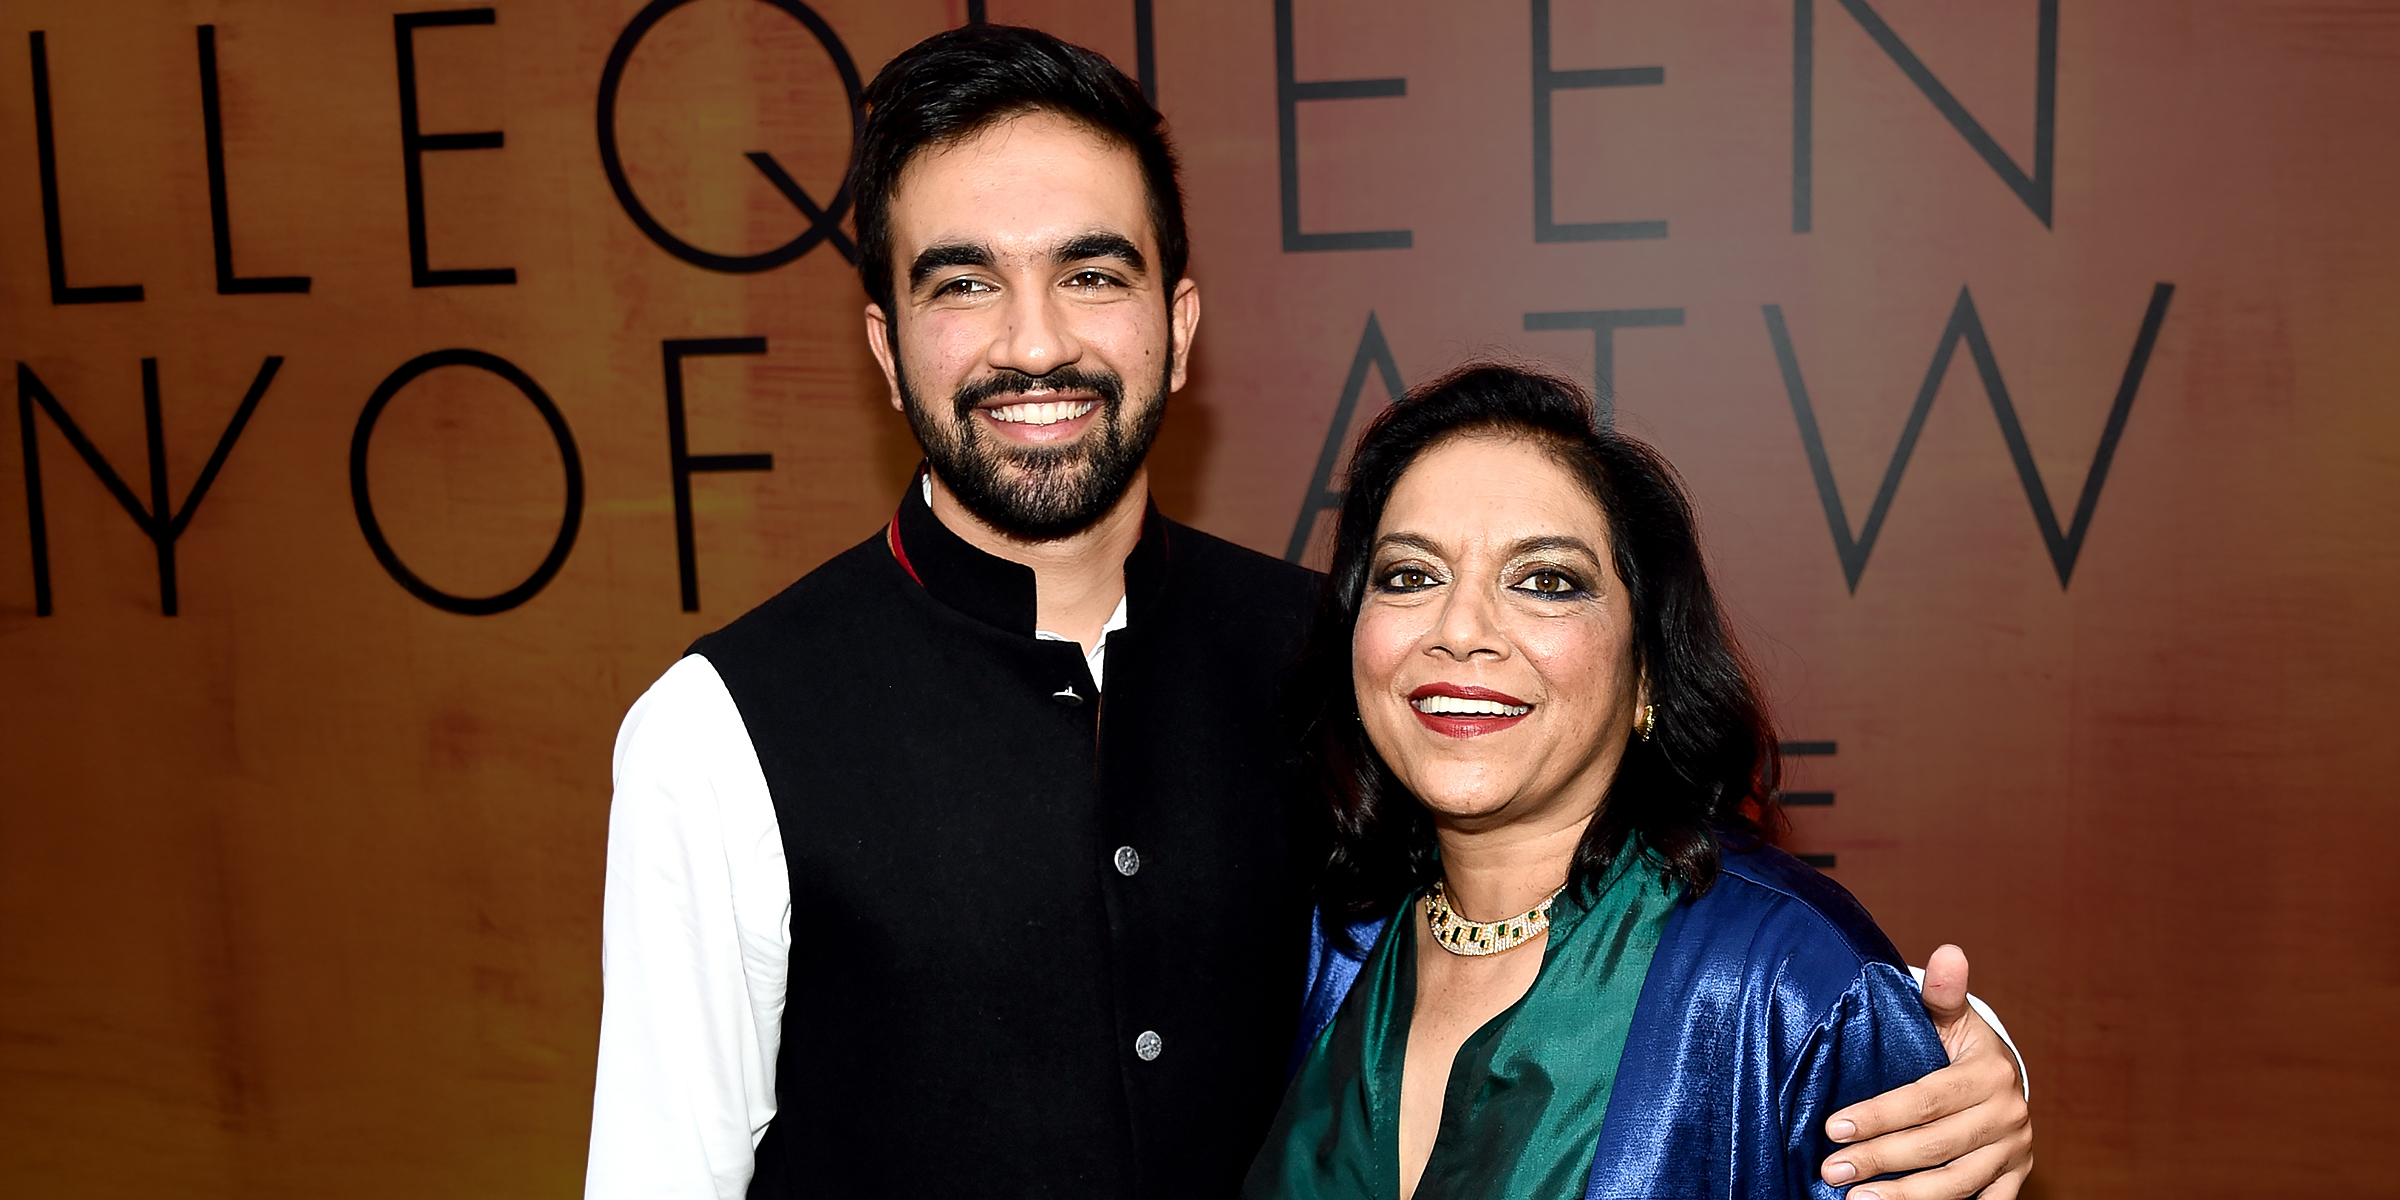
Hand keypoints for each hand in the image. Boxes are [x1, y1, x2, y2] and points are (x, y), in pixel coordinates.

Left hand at [1821, 945, 2032, 1198]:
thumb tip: (1948, 951)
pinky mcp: (2014, 1179)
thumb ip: (1944, 992)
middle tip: (1831, 1170)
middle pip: (1936, 1145)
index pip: (1926, 1100)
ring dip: (1904, 1196)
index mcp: (1990, 1073)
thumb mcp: (1951, 1016)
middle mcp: (2008, 1116)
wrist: (2002, 1079)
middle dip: (1880, 1159)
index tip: (1834, 1127)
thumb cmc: (1958, 1045)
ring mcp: (2013, 1152)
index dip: (1880, 1115)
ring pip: (1955, 1183)